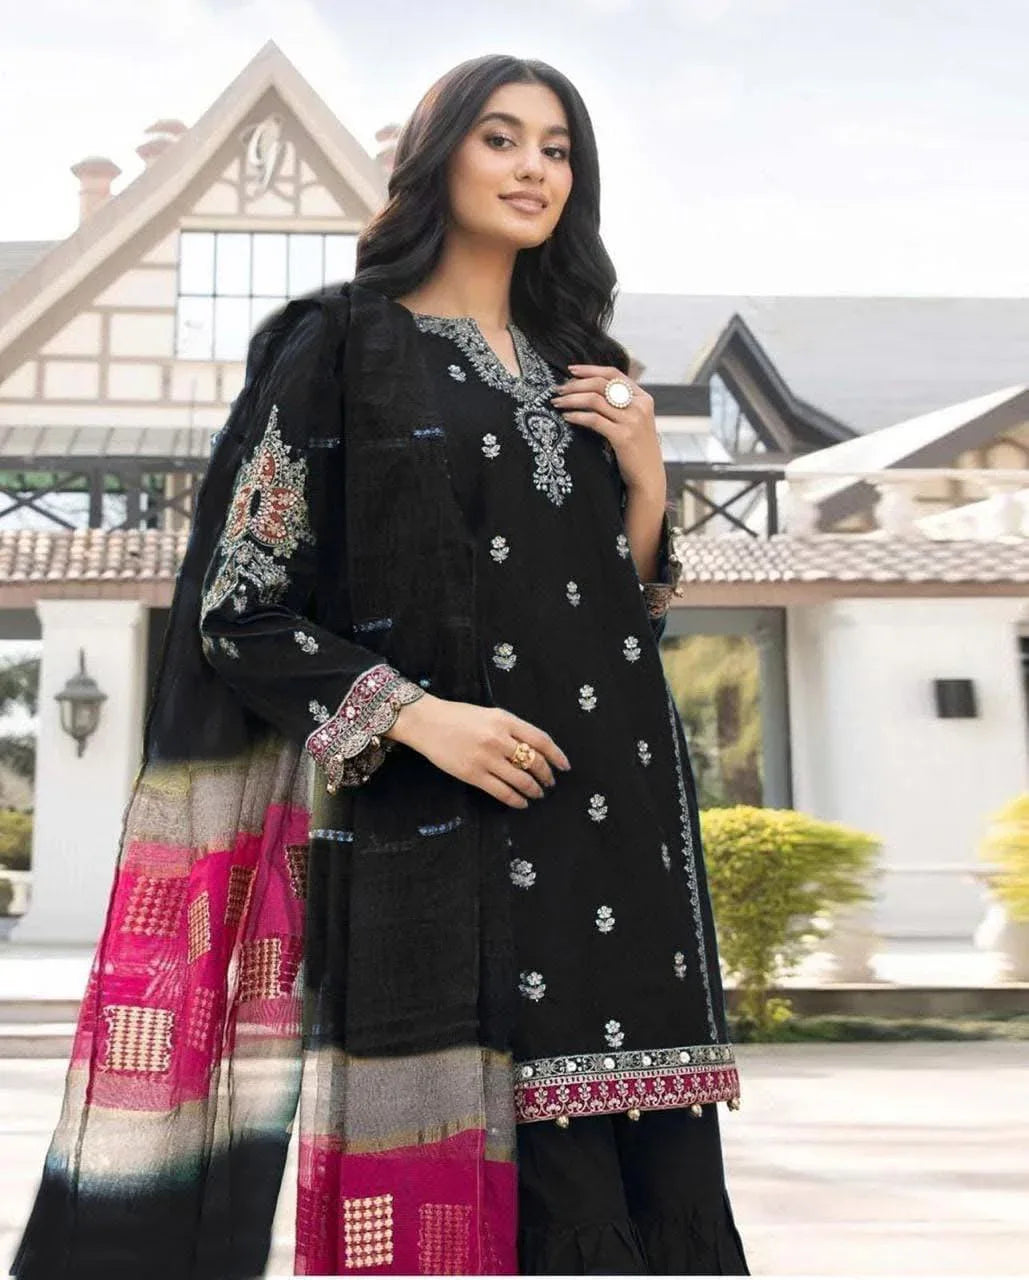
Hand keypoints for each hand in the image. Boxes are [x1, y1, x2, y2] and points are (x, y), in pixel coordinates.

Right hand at [385, 693, 570, 808]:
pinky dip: (516, 799)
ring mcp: (486, 758)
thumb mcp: (489, 714)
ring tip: (537, 794)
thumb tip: (534, 748)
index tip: (564, 766)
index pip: (541, 740)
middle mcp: (499, 739)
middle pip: (534, 762)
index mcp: (505, 720)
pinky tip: (521, 802)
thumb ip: (511, 728)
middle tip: (550, 782)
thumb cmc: (457, 716)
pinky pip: (502, 792)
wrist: (426, 722)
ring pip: (521, 780)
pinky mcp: (473, 775)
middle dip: (546, 775)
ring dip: (534, 790)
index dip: (556, 755)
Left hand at [550, 363, 664, 494]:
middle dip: (575, 384)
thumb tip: (591, 389)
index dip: (591, 369)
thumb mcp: (635, 421)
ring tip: (557, 403)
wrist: (648, 477)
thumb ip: (622, 405)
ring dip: (571, 399)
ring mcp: (632, 421)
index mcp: (643, 398)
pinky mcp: (623, 437)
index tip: (571, 370)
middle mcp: (639, 406)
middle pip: (601, 384)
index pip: (614, 374)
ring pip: (594, 400)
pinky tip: (567, 417)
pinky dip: (577, 416)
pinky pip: (594, 420)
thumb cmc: (636, 450)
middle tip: (558, 390)